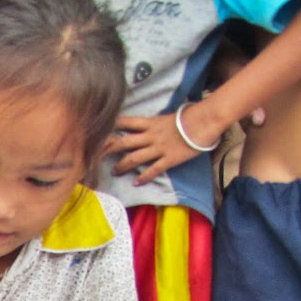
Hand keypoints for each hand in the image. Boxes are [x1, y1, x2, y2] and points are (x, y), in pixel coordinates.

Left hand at [107, 103, 226, 184]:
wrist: (205, 121)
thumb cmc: (189, 117)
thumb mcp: (167, 116)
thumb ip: (153, 123)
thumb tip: (144, 125)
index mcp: (150, 123)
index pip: (126, 122)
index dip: (111, 127)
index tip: (98, 131)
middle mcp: (151, 136)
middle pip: (123, 142)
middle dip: (108, 150)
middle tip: (95, 156)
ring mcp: (159, 148)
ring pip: (134, 158)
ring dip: (122, 166)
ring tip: (114, 172)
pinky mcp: (168, 159)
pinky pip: (153, 169)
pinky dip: (143, 177)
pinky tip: (136, 183)